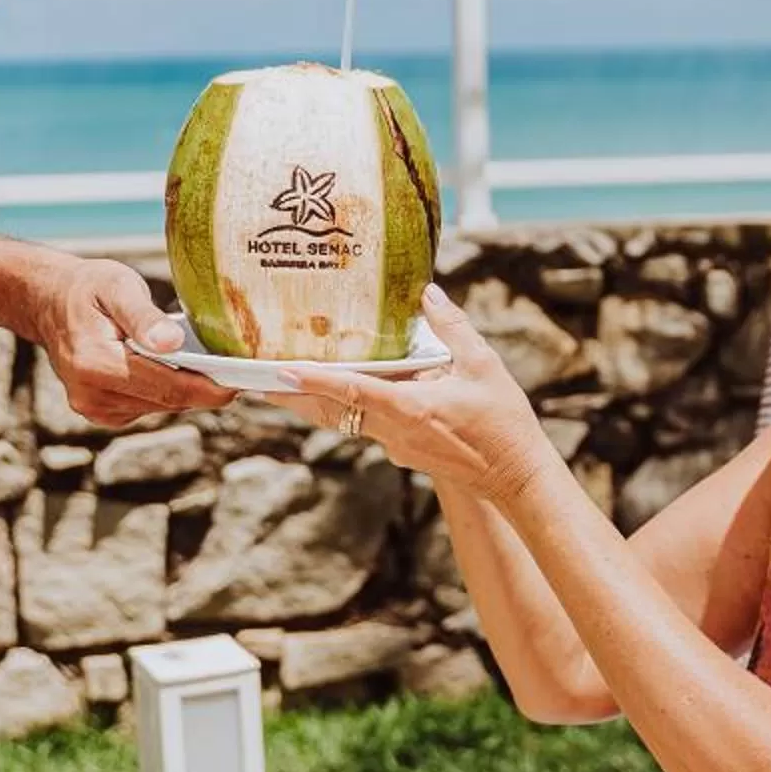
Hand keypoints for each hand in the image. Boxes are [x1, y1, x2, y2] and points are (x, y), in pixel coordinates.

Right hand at [17, 253, 232, 426]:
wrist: (50, 303)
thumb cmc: (88, 289)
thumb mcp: (117, 286)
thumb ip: (144, 316)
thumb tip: (172, 343)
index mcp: (94, 364)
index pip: (167, 388)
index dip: (208, 389)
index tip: (241, 383)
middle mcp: (91, 395)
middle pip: (167, 401)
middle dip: (203, 388)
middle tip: (236, 370)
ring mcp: (93, 408)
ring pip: (160, 407)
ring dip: (184, 389)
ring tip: (206, 363)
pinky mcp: (100, 413)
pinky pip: (147, 406)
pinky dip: (165, 391)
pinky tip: (173, 368)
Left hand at [269, 286, 555, 505]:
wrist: (516, 478)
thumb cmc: (503, 423)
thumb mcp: (484, 365)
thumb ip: (452, 327)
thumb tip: (427, 294)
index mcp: (410, 409)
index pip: (352, 390)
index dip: (314, 379)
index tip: (280, 370)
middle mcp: (394, 431)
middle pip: (332, 410)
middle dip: (292, 395)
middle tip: (254, 380)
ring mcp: (396, 446)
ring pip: (344, 420)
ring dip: (312, 402)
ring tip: (280, 384)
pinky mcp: (403, 452)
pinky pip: (365, 425)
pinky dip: (343, 408)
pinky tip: (337, 392)